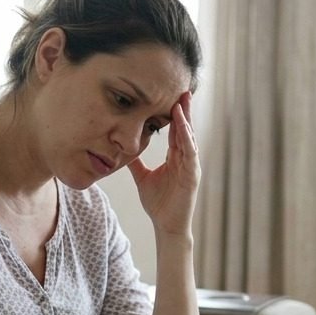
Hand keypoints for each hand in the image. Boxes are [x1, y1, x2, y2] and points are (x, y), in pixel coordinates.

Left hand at [126, 91, 200, 237]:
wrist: (166, 225)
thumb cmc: (158, 203)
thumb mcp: (142, 177)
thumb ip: (135, 163)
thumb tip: (123, 150)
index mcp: (175, 157)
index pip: (176, 131)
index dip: (174, 114)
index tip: (170, 95)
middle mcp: (185, 159)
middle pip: (185, 129)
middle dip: (184, 109)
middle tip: (182, 89)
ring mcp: (190, 166)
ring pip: (189, 137)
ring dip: (186, 119)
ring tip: (182, 101)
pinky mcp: (192, 175)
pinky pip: (190, 153)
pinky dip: (187, 138)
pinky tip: (183, 126)